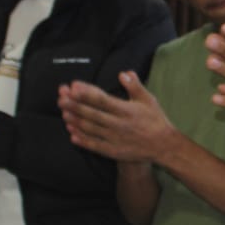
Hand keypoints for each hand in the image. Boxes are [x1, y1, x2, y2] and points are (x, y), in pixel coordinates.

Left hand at [58, 72, 178, 163]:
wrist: (163, 146)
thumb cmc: (155, 120)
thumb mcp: (148, 100)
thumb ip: (135, 86)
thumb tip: (123, 73)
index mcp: (127, 110)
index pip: (103, 100)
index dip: (87, 93)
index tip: (73, 86)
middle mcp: (119, 124)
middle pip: (92, 114)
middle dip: (75, 105)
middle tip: (61, 98)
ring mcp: (115, 139)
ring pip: (91, 129)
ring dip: (75, 120)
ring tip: (64, 112)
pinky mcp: (113, 150)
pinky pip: (94, 145)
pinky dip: (82, 139)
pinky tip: (72, 133)